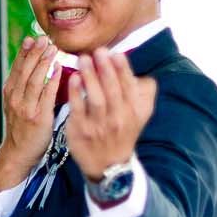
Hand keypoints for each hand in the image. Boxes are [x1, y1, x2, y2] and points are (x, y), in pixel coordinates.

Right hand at [0, 35, 61, 188]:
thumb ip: (23, 87)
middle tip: (43, 39)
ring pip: (34, 80)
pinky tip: (58, 69)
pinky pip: (46, 95)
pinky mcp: (38, 117)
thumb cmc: (22, 129)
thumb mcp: (17, 105)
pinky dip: (52, 81)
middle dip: (34, 53)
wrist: (18, 153)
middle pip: (25, 70)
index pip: (17, 68)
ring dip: (43, 63)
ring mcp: (26, 108)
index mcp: (10, 93)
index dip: (24, 52)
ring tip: (51, 49)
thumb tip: (34, 67)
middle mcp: (15, 98)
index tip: (31, 38)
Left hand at [65, 46, 156, 181]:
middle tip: (98, 51)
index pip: (129, 87)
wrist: (109, 166)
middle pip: (112, 91)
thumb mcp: (140, 115)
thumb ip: (143, 94)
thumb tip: (142, 75)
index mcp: (133, 112)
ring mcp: (99, 126)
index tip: (116, 54)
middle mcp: (118, 119)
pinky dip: (75, 93)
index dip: (123, 70)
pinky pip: (78, 109)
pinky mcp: (81, 131)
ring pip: (95, 99)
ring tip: (82, 59)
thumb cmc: (123, 132)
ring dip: (89, 77)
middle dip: (105, 69)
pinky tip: (73, 78)